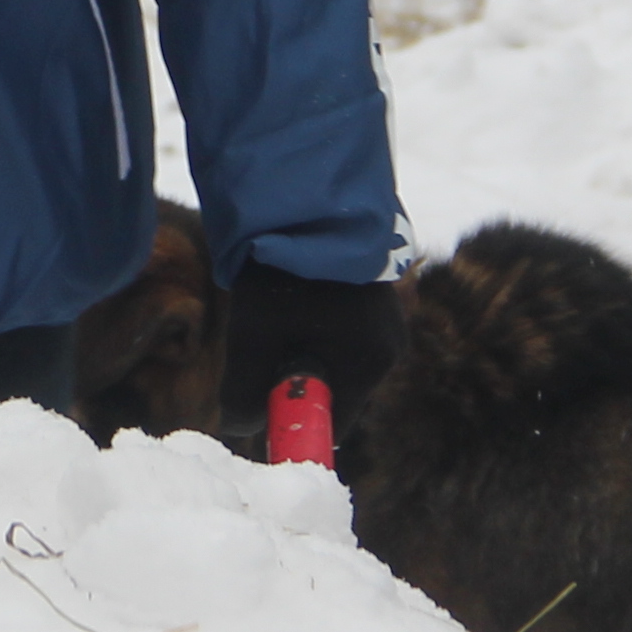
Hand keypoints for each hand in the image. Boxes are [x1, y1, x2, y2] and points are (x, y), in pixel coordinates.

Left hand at [218, 265, 402, 452]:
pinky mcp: (377, 303)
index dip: (291, 426)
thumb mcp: (253, 336)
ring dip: (301, 354)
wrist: (303, 200)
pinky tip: (291, 300)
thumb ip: (244, 393)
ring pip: (336, 365)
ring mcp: (388, 322)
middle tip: (260, 350)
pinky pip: (342, 338)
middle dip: (294, 384)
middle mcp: (390, 347)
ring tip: (276, 313)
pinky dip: (313, 332)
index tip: (258, 412)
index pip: (332, 427)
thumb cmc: (281, 270)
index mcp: (370, 363)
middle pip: (335, 395)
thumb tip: (241, 431)